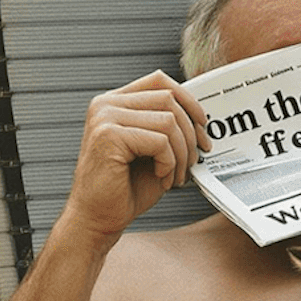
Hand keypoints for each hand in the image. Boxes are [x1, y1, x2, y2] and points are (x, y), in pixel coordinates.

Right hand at [61, 72, 210, 243]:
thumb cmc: (124, 189)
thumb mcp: (152, 150)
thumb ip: (168, 127)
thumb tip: (201, 117)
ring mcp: (105, 118)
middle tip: (194, 159)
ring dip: (182, 153)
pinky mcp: (108, 136)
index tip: (203, 123)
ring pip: (169, 121)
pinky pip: (161, 141)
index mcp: (114, 103)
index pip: (159, 81)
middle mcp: (106, 104)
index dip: (188, 99)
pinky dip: (170, 164)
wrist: (97, 219)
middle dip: (191, 132)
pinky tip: (162, 179)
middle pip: (168, 98)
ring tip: (176, 175)